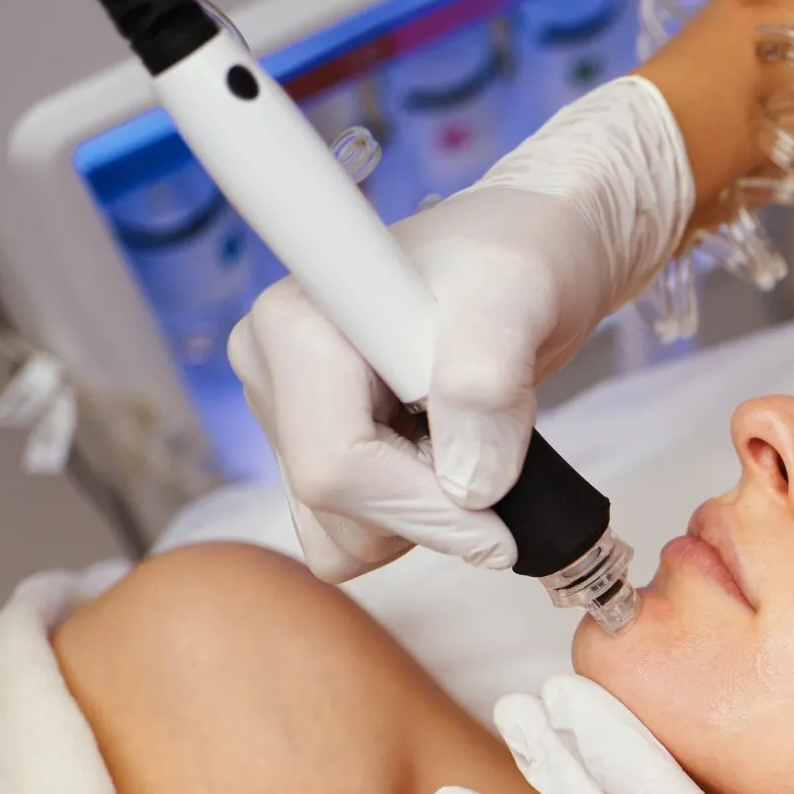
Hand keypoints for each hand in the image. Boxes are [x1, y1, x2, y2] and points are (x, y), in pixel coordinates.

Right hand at [228, 76, 693, 581]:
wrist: (523, 265)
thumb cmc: (517, 260)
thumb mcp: (516, 295)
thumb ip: (485, 382)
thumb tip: (467, 486)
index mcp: (294, 327)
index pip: (336, 467)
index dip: (425, 512)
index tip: (502, 530)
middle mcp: (270, 368)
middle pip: (333, 509)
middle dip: (427, 515)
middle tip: (494, 458)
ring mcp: (287, 412)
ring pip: (337, 533)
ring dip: (418, 520)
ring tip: (468, 444)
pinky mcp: (313, 444)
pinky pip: (350, 531)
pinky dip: (409, 520)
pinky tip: (446, 459)